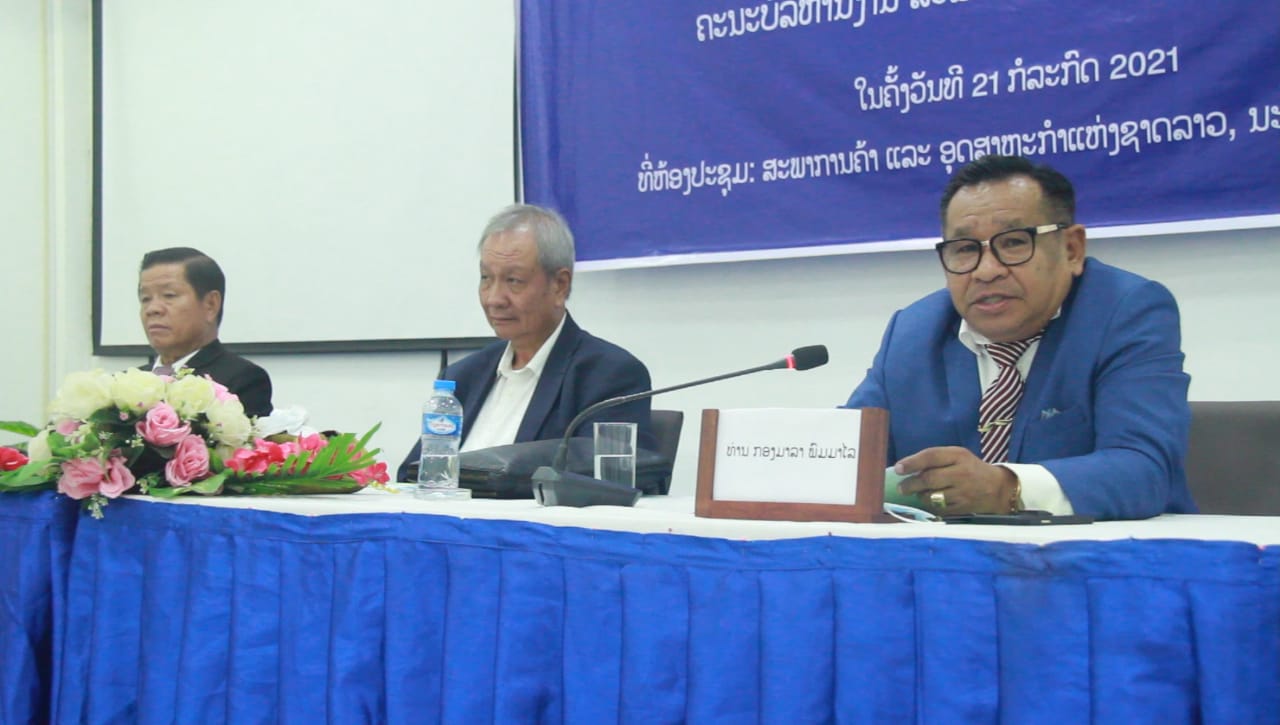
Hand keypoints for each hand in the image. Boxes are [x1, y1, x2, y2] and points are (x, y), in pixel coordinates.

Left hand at [894, 446, 1017, 513]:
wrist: (998, 489)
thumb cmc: (970, 469)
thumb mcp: (958, 457)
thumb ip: (936, 459)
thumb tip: (906, 468)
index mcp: (959, 456)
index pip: (931, 456)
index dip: (912, 463)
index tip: (898, 469)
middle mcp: (961, 473)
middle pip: (929, 479)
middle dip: (910, 484)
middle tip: (901, 488)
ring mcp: (963, 492)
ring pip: (932, 496)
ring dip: (920, 496)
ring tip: (916, 494)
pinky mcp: (963, 508)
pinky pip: (939, 509)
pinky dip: (930, 506)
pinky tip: (929, 502)